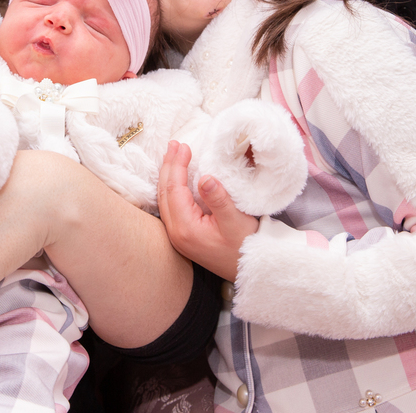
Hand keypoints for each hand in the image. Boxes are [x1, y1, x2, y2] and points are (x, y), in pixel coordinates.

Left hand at [157, 140, 258, 280]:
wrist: (250, 270)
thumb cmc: (245, 246)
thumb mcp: (236, 221)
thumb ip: (219, 199)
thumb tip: (205, 177)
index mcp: (185, 228)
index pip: (174, 189)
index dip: (177, 165)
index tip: (183, 146)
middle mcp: (176, 233)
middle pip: (164, 193)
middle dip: (168, 166)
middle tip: (174, 144)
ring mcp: (177, 236)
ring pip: (165, 200)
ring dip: (168, 176)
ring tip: (172, 155)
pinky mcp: (183, 236)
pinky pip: (170, 206)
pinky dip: (172, 188)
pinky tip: (176, 178)